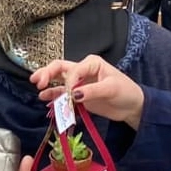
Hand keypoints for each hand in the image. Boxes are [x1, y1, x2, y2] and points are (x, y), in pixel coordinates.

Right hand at [31, 55, 146, 128]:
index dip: (68, 82)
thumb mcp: (111, 89)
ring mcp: (79, 83)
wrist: (132, 107)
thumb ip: (92, 90)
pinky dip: (53, 95)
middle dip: (47, 73)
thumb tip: (73, 94)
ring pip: (58, 79)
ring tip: (38, 88)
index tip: (71, 95)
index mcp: (91, 63)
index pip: (73, 69)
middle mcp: (83, 70)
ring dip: (47, 83)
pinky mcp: (78, 95)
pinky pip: (62, 94)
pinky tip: (44, 98)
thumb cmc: (126, 92)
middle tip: (38, 82)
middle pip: (60, 68)